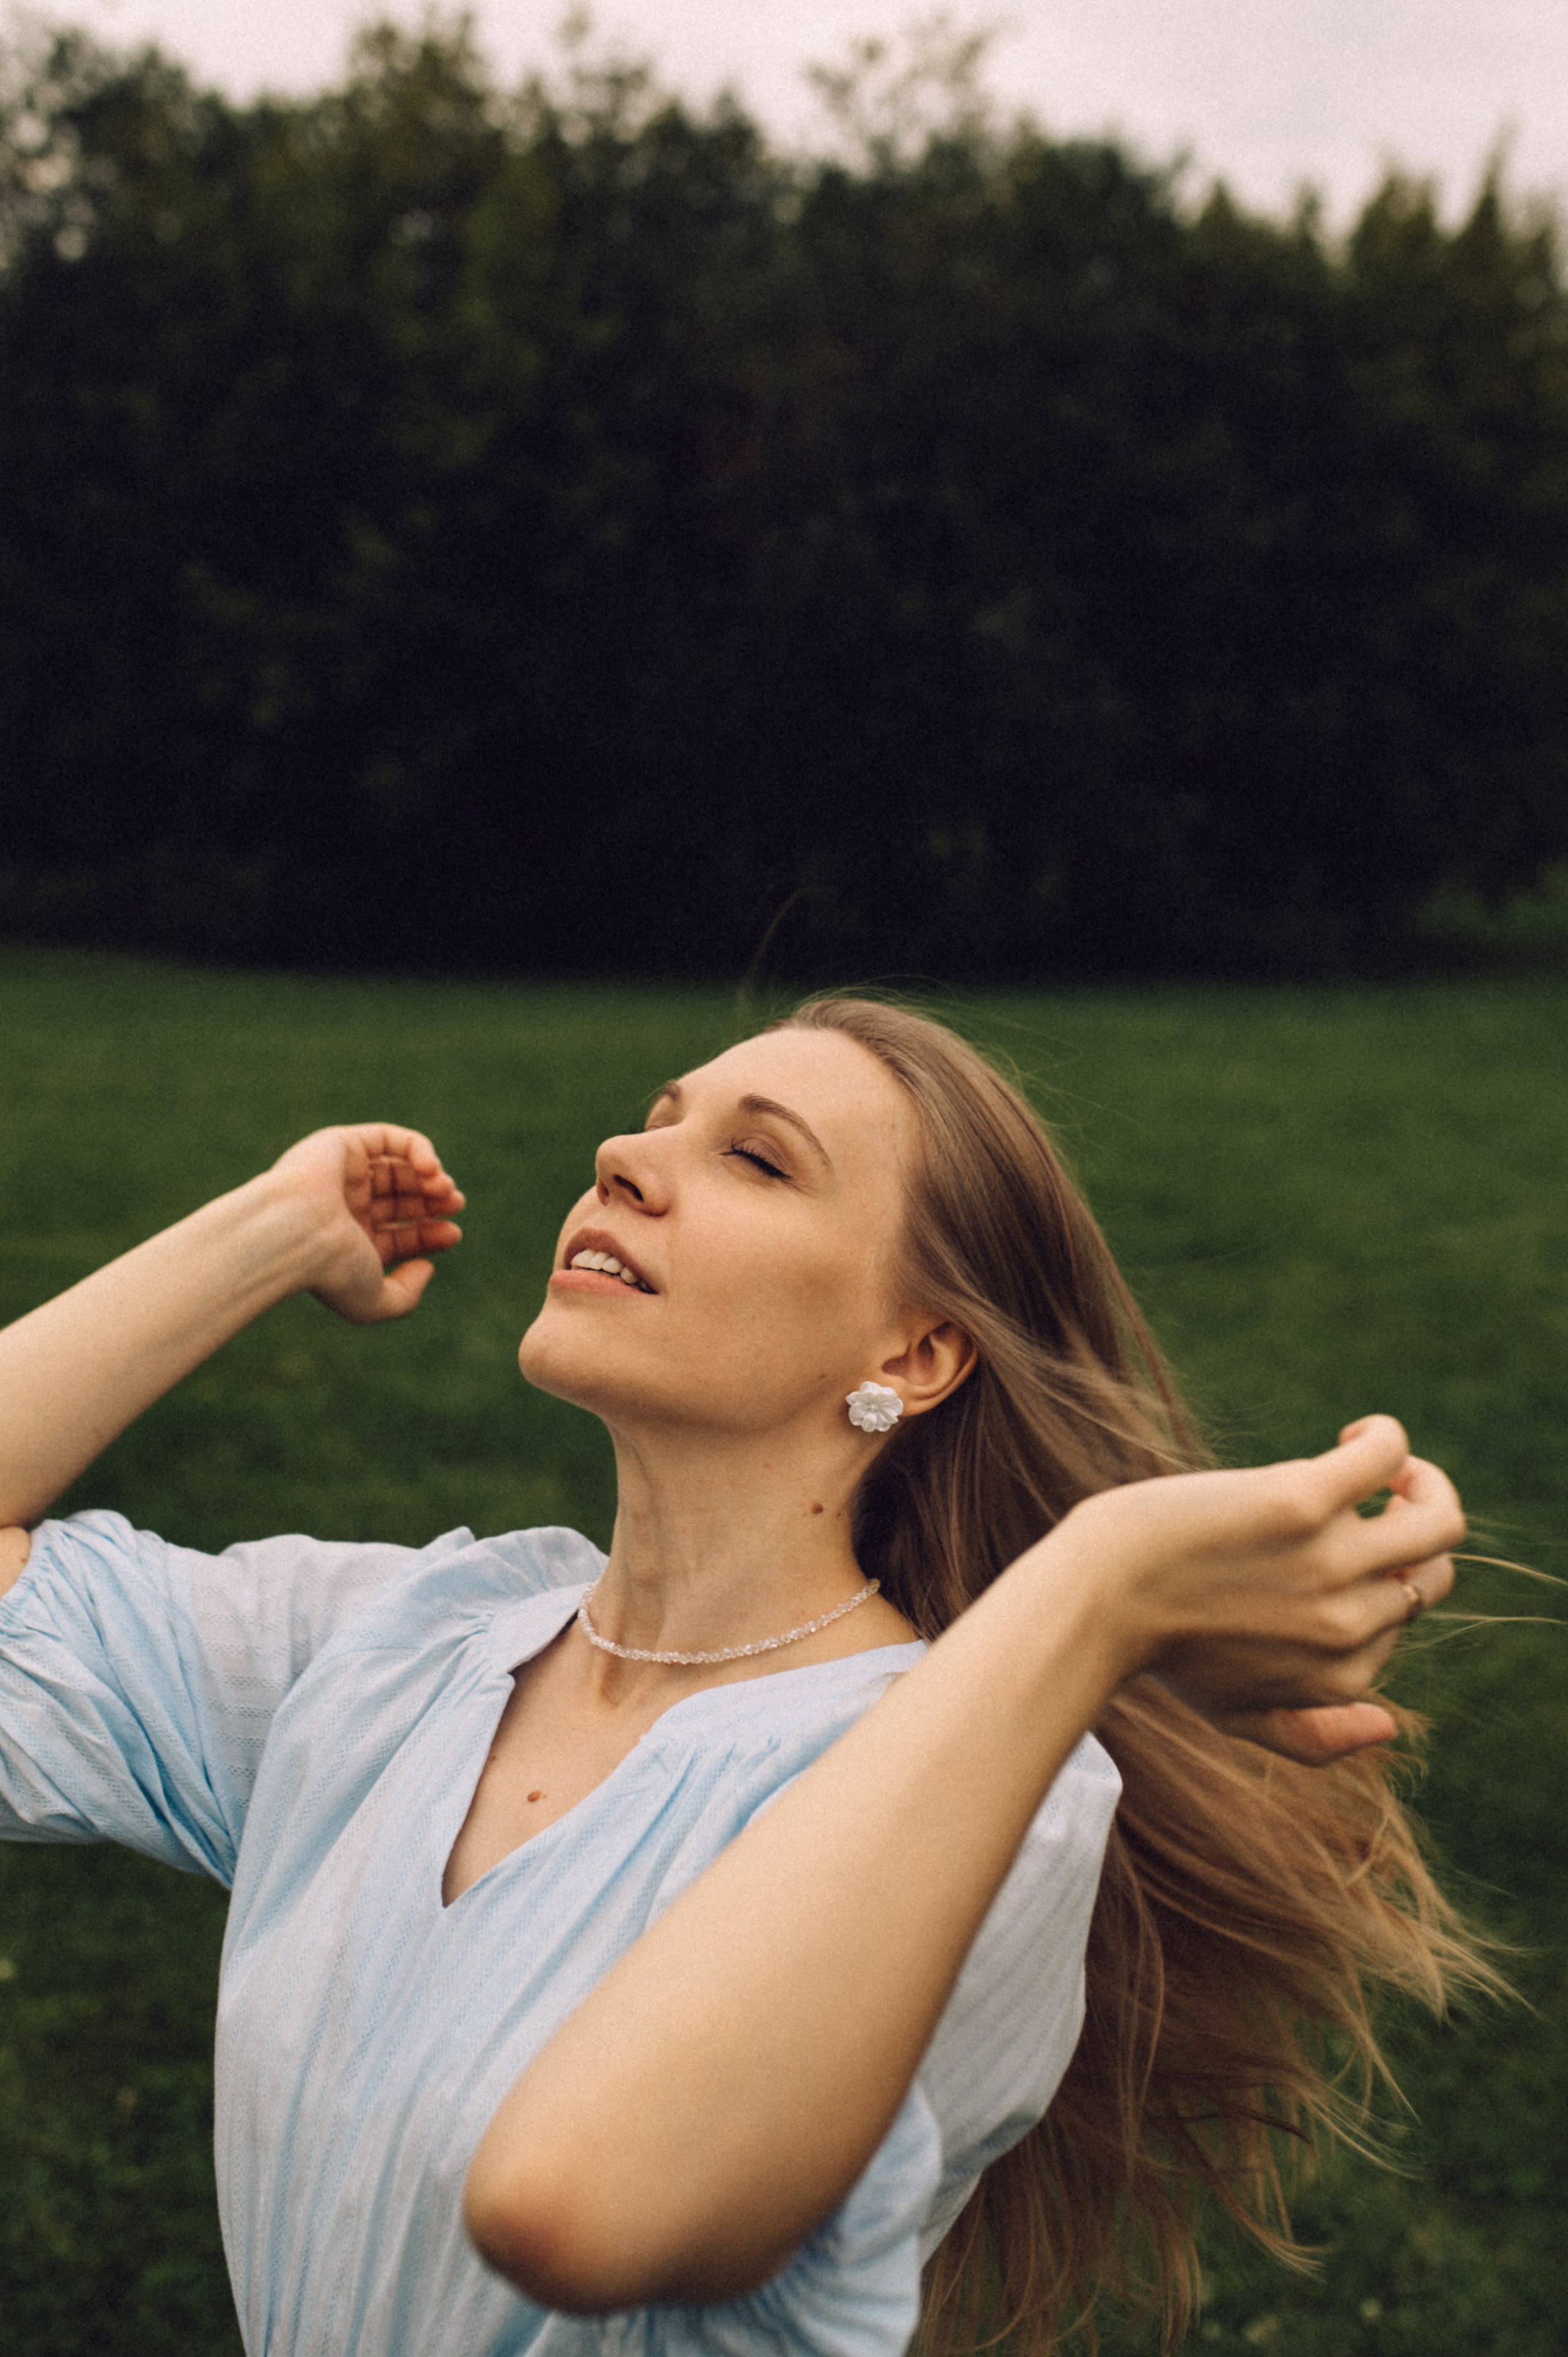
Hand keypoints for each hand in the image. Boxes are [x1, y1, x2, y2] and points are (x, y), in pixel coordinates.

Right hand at [269, 1124, 464, 1323]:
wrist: (295, 1233)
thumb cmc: (331, 1271)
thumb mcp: (373, 1303)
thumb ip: (405, 1295)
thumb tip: (427, 1267)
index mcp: (346, 1244)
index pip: (397, 1235)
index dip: (430, 1234)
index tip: (453, 1234)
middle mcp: (342, 1207)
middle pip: (400, 1200)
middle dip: (433, 1202)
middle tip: (456, 1204)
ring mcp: (341, 1175)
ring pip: (396, 1168)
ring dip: (429, 1176)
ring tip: (445, 1189)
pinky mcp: (341, 1144)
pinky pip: (388, 1138)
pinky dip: (417, 1149)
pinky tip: (431, 1169)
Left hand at [1057, 1416, 1460, 1764]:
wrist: (1095, 1600)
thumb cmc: (1159, 1647)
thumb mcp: (1235, 1714)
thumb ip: (1312, 1735)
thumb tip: (1390, 1725)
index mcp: (1342, 1672)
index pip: (1404, 1620)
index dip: (1380, 1580)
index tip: (1335, 1548)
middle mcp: (1348, 1623)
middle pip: (1434, 1570)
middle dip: (1417, 1530)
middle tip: (1378, 1498)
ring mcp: (1330, 1561)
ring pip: (1440, 1519)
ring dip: (1424, 1483)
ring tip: (1383, 1467)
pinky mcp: (1302, 1500)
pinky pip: (1386, 1453)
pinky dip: (1383, 1436)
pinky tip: (1352, 1434)